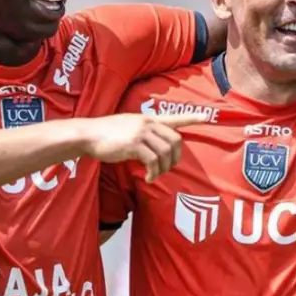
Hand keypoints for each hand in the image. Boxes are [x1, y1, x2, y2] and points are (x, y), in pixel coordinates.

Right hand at [80, 113, 206, 181]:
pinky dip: (154, 172)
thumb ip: (143, 133)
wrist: (88, 135)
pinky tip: (149, 178)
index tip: (207, 117)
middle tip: (168, 169)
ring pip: (165, 152)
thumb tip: (153, 150)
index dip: (192, 117)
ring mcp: (141, 133)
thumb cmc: (105, 134)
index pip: (174, 117)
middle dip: (176, 158)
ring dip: (163, 168)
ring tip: (155, 175)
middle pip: (175, 140)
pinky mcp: (134, 144)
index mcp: (148, 119)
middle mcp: (147, 123)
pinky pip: (152, 161)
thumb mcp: (128, 127)